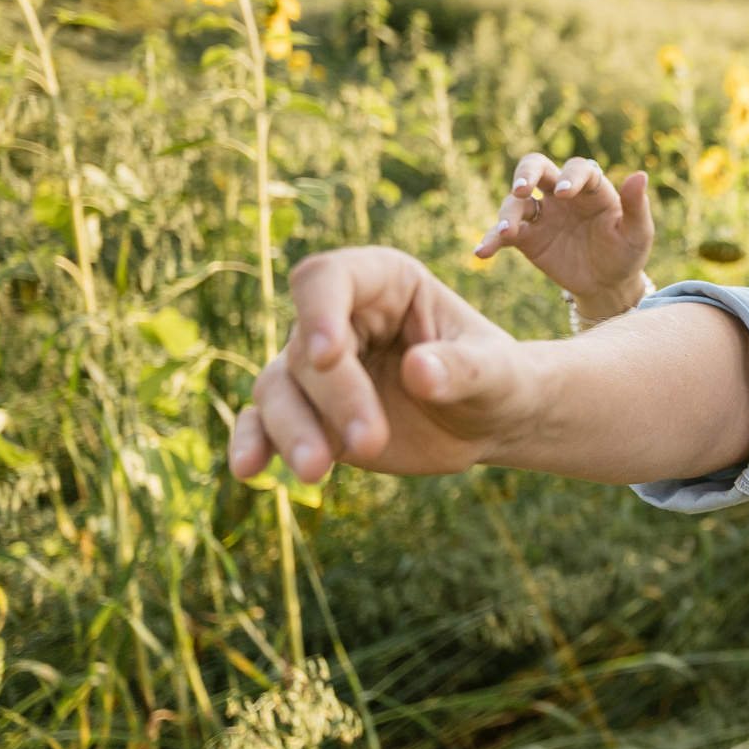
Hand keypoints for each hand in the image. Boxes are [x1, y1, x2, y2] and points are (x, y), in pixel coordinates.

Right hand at [230, 247, 531, 482]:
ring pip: (277, 388)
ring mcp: (318, 368)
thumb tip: (419, 371)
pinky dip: (253, 443)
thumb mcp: (499, 373)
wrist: (491, 420)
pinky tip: (249, 469)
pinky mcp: (309, 412)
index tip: (329, 356)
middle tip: (371, 441)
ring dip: (292, 429)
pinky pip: (265, 422)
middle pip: (305, 348)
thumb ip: (464, 369)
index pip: (328, 278)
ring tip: (317, 471)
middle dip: (334, 397)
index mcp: (385, 282)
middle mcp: (340, 318)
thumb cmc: (499, 380)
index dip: (319, 311)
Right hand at [474, 153, 654, 319]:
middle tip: (522, 189)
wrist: (608, 285)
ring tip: (507, 231)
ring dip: (507, 213)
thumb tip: (640, 174)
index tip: (567, 193)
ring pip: (515, 202)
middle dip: (526, 173)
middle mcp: (562, 194)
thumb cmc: (627, 253)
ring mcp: (541, 215)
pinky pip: (503, 233)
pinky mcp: (526, 238)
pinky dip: (491, 239)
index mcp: (591, 187)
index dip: (571, 176)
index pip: (577, 169)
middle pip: (536, 168)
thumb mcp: (637, 233)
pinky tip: (482, 251)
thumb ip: (636, 206)